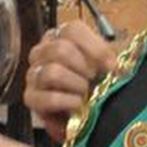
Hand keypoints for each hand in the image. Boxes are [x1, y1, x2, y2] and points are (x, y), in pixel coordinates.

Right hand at [24, 21, 116, 142]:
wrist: (84, 116)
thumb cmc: (95, 85)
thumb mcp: (107, 66)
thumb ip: (113, 58)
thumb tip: (115, 63)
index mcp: (60, 37)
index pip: (72, 30)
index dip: (95, 48)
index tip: (111, 66)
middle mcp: (42, 51)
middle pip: (60, 49)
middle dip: (84, 68)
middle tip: (95, 80)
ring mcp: (33, 74)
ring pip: (52, 72)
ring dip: (75, 85)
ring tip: (86, 94)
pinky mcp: (30, 97)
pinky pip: (48, 98)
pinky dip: (68, 102)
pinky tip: (78, 106)